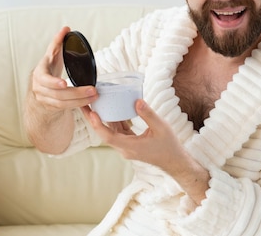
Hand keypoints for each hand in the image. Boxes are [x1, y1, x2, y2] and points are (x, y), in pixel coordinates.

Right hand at [25, 26, 97, 153]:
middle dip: (76, 92)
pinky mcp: (52, 107)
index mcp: (39, 73)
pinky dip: (78, 105)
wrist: (39, 89)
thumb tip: (66, 28)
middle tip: (92, 89)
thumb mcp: (51, 56)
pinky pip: (65, 108)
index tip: (64, 83)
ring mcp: (45, 99)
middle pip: (58, 93)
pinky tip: (89, 101)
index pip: (44, 79)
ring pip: (62, 102)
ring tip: (94, 94)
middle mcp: (39, 88)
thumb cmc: (47, 70)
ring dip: (80, 100)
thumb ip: (57, 42)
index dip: (53, 82)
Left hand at [84, 99, 209, 204]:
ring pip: (111, 132)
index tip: (92, 112)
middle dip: (95, 119)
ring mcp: (127, 147)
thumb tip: (136, 101)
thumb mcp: (161, 127)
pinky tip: (115, 110)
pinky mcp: (130, 144)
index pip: (108, 136)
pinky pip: (119, 132)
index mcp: (130, 147)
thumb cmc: (169, 146)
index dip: (98, 125)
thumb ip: (148, 114)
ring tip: (96, 104)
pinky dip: (116, 121)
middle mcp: (125, 148)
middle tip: (86, 104)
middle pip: (105, 133)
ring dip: (104, 119)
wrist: (174, 161)